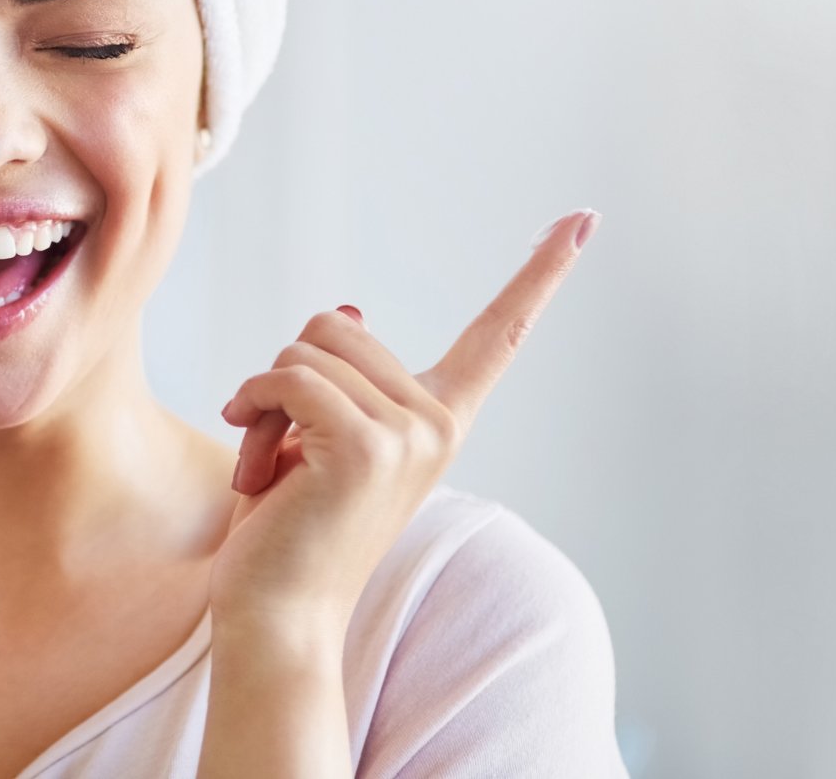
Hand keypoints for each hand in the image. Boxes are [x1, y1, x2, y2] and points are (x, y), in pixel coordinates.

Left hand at [206, 207, 601, 640]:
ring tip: (268, 468)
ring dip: (263, 402)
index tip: (583, 219)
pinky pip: (287, 379)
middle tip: (279, 450)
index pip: (498, 335)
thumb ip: (339, 380)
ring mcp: (411, 436)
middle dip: (285, 379)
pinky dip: (252, 409)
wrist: (278, 616)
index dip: (538, 273)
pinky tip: (253, 470)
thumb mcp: (315, 437)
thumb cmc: (287, 530)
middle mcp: (438, 424)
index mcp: (438, 421)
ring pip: (304, 350)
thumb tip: (350, 311)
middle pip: (334, 326)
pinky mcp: (367, 447)